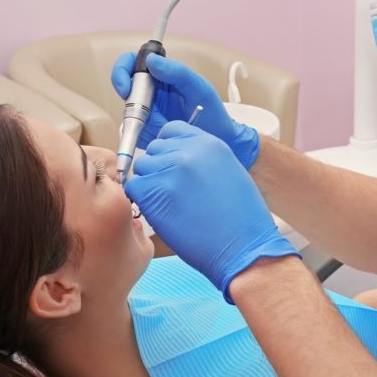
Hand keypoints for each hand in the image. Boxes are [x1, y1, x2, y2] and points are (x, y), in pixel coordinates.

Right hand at [111, 52, 259, 168]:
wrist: (220, 140)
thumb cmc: (212, 112)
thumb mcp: (198, 88)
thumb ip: (176, 72)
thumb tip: (151, 60)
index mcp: (161, 74)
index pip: (131, 64)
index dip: (121, 73)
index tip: (126, 89)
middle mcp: (151, 91)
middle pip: (126, 94)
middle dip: (136, 108)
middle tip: (156, 118)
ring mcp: (147, 112)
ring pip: (130, 116)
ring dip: (146, 125)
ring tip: (169, 127)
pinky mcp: (147, 131)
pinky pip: (136, 134)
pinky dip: (147, 137)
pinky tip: (164, 137)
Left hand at [124, 121, 296, 300]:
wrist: (243, 246)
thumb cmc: (242, 218)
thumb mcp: (229, 172)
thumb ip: (204, 159)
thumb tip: (181, 161)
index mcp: (209, 143)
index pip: (172, 131)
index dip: (168, 149)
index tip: (172, 165)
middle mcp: (188, 151)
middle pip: (154, 149)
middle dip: (159, 168)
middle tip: (172, 191)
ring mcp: (170, 170)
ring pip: (142, 168)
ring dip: (149, 184)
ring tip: (169, 204)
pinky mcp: (154, 192)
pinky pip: (134, 188)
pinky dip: (142, 201)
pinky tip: (161, 213)